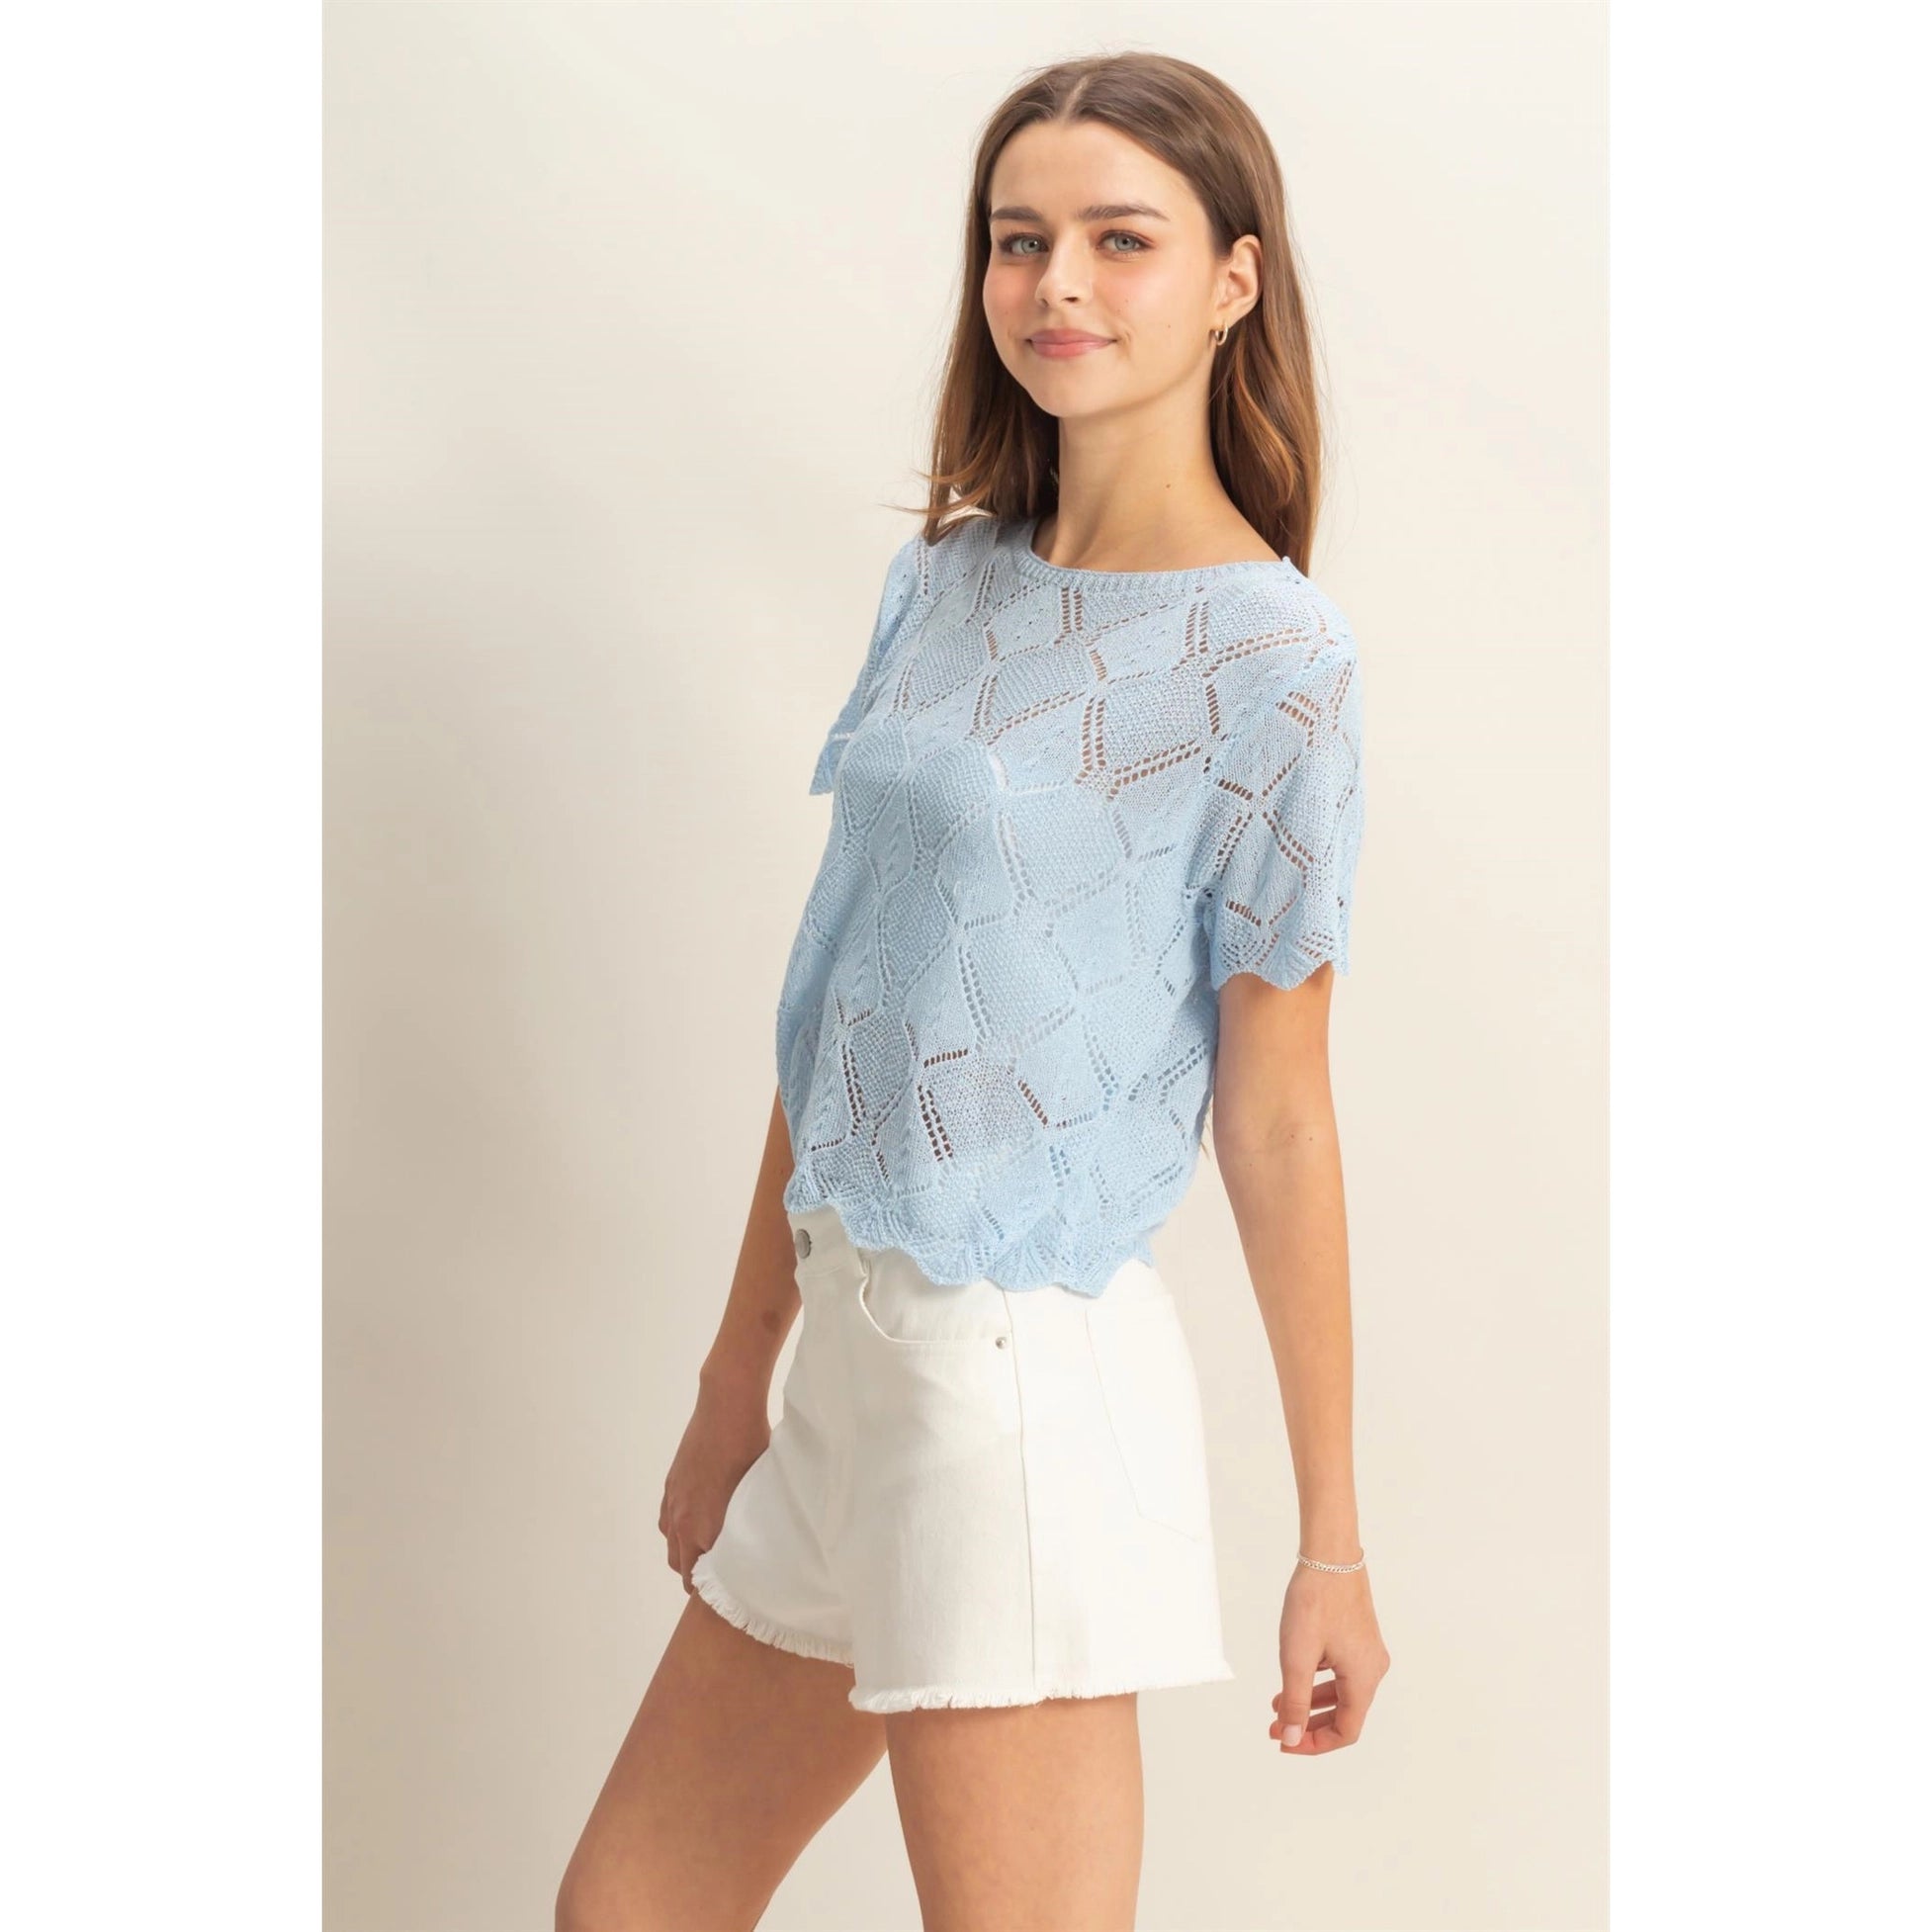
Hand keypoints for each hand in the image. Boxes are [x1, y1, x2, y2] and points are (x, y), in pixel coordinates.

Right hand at [658, 1371, 771, 1593]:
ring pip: (672, 1546)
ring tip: (708, 1554)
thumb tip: (763, 1549)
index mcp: (705, 1528)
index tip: (731, 1592)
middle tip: (722, 1579)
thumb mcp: (758, 1494)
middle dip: (699, 1578)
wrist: (726, 1408)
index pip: (701, 1579)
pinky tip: (695, 1525)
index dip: (714, 1590)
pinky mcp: (671, 1485)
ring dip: (686, 1555)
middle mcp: (683, 1520)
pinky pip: (666, 1522)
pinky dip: (677, 1532)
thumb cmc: (752, 1448)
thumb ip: (751, 1527)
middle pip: (682, 1568)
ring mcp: (673, 1502)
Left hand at [1267, 1556, 1390, 1753]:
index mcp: (1364, 1679)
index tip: (1286, 1741)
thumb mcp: (1298, 1657)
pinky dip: (1317, 1682)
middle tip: (1278, 1729)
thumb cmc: (1315, 1602)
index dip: (1315, 1743)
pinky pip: (1340, 1672)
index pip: (1346, 1731)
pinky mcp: (1358, 1637)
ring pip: (1340, 1693)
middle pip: (1344, 1714)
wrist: (1330, 1556)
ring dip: (1310, 1704)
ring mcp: (1367, 1652)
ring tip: (1277, 1706)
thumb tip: (1292, 1737)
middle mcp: (1372, 1669)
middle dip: (1309, 1725)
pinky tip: (1294, 1679)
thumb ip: (1295, 1701)